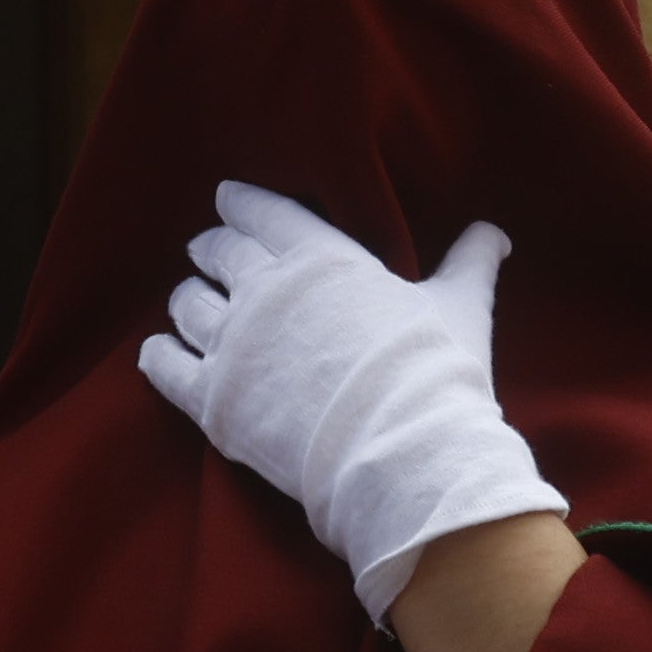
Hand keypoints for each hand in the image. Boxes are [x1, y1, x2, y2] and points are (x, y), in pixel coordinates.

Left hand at [136, 181, 557, 621]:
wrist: (403, 452)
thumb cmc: (434, 372)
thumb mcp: (459, 306)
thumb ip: (468, 263)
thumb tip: (495, 233)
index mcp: (319, 255)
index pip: (264, 212)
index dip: (240, 203)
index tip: (226, 200)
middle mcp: (264, 289)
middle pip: (219, 253)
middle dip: (212, 248)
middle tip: (207, 251)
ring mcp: (232, 343)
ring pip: (187, 305)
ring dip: (186, 300)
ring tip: (188, 303)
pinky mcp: (211, 399)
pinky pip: (164, 366)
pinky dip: (157, 356)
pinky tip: (155, 353)